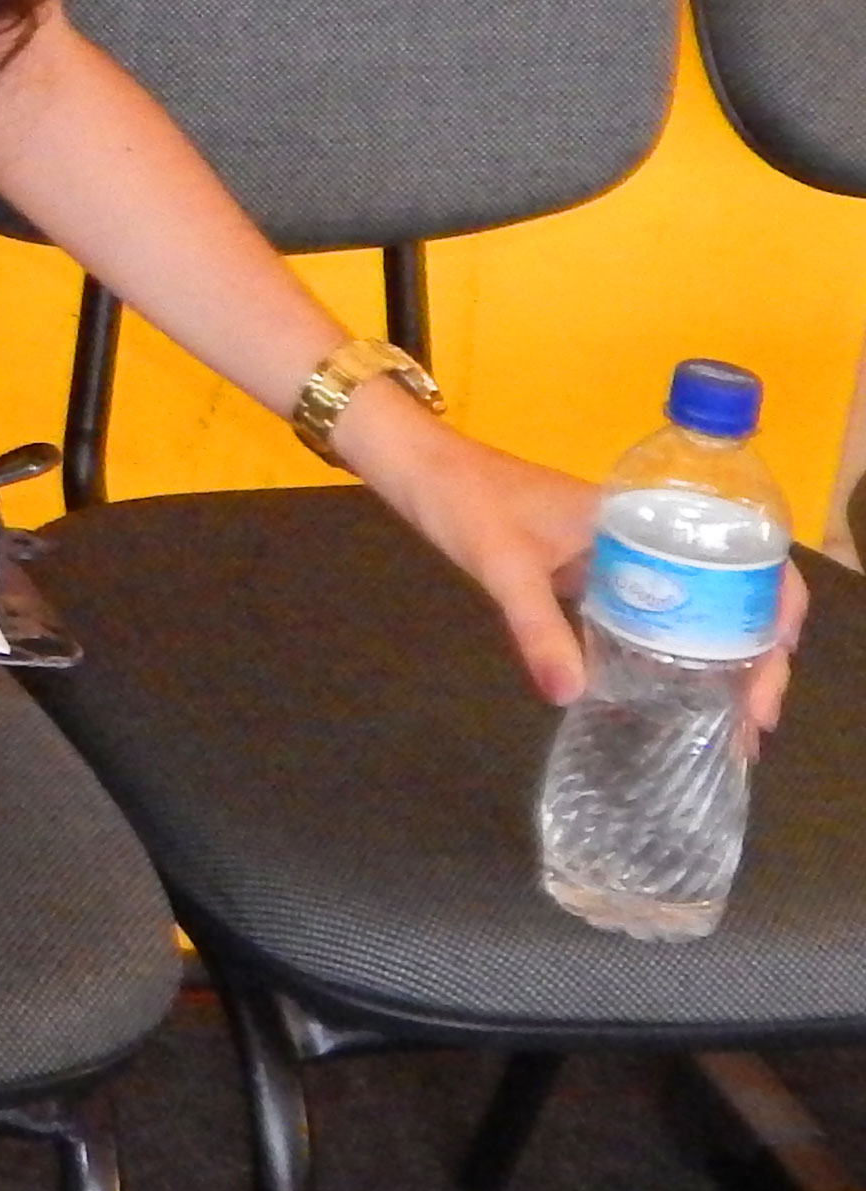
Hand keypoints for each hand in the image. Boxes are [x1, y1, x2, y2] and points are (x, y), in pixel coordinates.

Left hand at [346, 396, 813, 741]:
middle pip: (730, 594)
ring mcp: (619, 554)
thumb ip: (536, 627)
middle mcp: (645, 535)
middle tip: (751, 724)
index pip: (746, 561)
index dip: (774, 620)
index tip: (764, 681)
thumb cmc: (462, 498)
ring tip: (728, 725)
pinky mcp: (589, 570)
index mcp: (645, 518)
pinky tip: (669, 695)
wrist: (415, 465)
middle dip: (754, 658)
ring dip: (718, 660)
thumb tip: (572, 696)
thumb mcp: (502, 564)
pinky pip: (649, 614)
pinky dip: (669, 652)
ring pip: (692, 608)